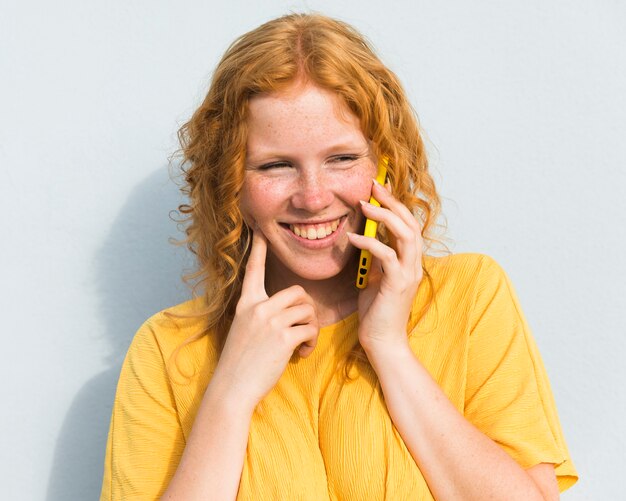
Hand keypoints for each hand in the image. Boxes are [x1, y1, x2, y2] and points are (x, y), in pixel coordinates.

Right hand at [211, 230, 319, 410]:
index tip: (261, 229)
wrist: (231, 388)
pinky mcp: (282, 337)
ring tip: (302, 344)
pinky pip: (310, 329)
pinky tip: (301, 354)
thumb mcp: (243, 331)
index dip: (260, 248)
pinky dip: (311, 343)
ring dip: (311, 328)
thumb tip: (287, 313)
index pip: (254, 269)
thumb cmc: (239, 363)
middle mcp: (257, 307)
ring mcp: (269, 321)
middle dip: (307, 309)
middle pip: (298, 292)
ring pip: (307, 310)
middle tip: (304, 328)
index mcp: (246, 303)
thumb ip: (260, 316)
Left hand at [347, 180, 422, 354]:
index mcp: (410, 261)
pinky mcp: (398, 283)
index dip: (396, 204)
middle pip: (410, 223)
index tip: (380, 187)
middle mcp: (414, 264)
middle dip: (392, 201)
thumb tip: (364, 239)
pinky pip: (386, 255)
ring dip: (384, 216)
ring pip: (405, 234)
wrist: (382, 340)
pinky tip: (352, 237)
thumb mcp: (375, 278)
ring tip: (365, 205)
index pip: (407, 224)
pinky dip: (370, 242)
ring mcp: (409, 273)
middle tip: (373, 185)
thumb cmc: (376, 311)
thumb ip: (374, 259)